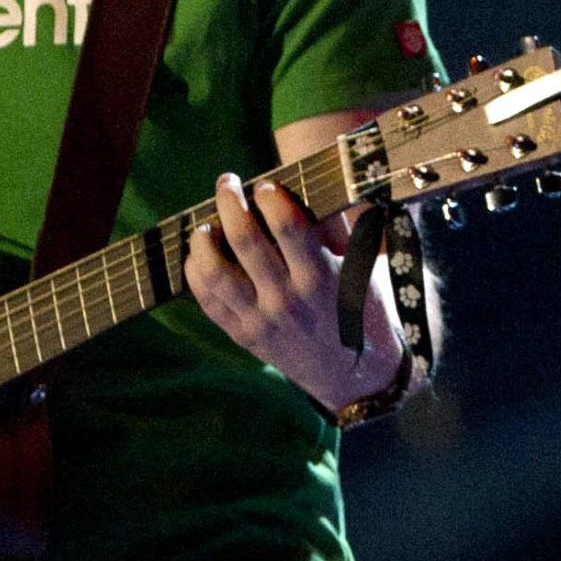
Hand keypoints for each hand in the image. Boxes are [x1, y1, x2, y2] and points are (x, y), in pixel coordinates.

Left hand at [183, 173, 390, 416]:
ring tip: (207, 225)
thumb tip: (313, 188)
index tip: (266, 186)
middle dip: (230, 202)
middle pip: (246, 241)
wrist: (355, 376)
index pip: (289, 227)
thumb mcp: (363, 269)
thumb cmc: (363, 312)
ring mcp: (262, 320)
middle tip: (227, 183)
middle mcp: (288, 300)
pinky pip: (209, 301)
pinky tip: (200, 256)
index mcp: (322, 278)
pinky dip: (197, 274)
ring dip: (204, 240)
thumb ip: (338, 229)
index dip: (271, 198)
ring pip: (216, 272)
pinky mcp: (244, 336)